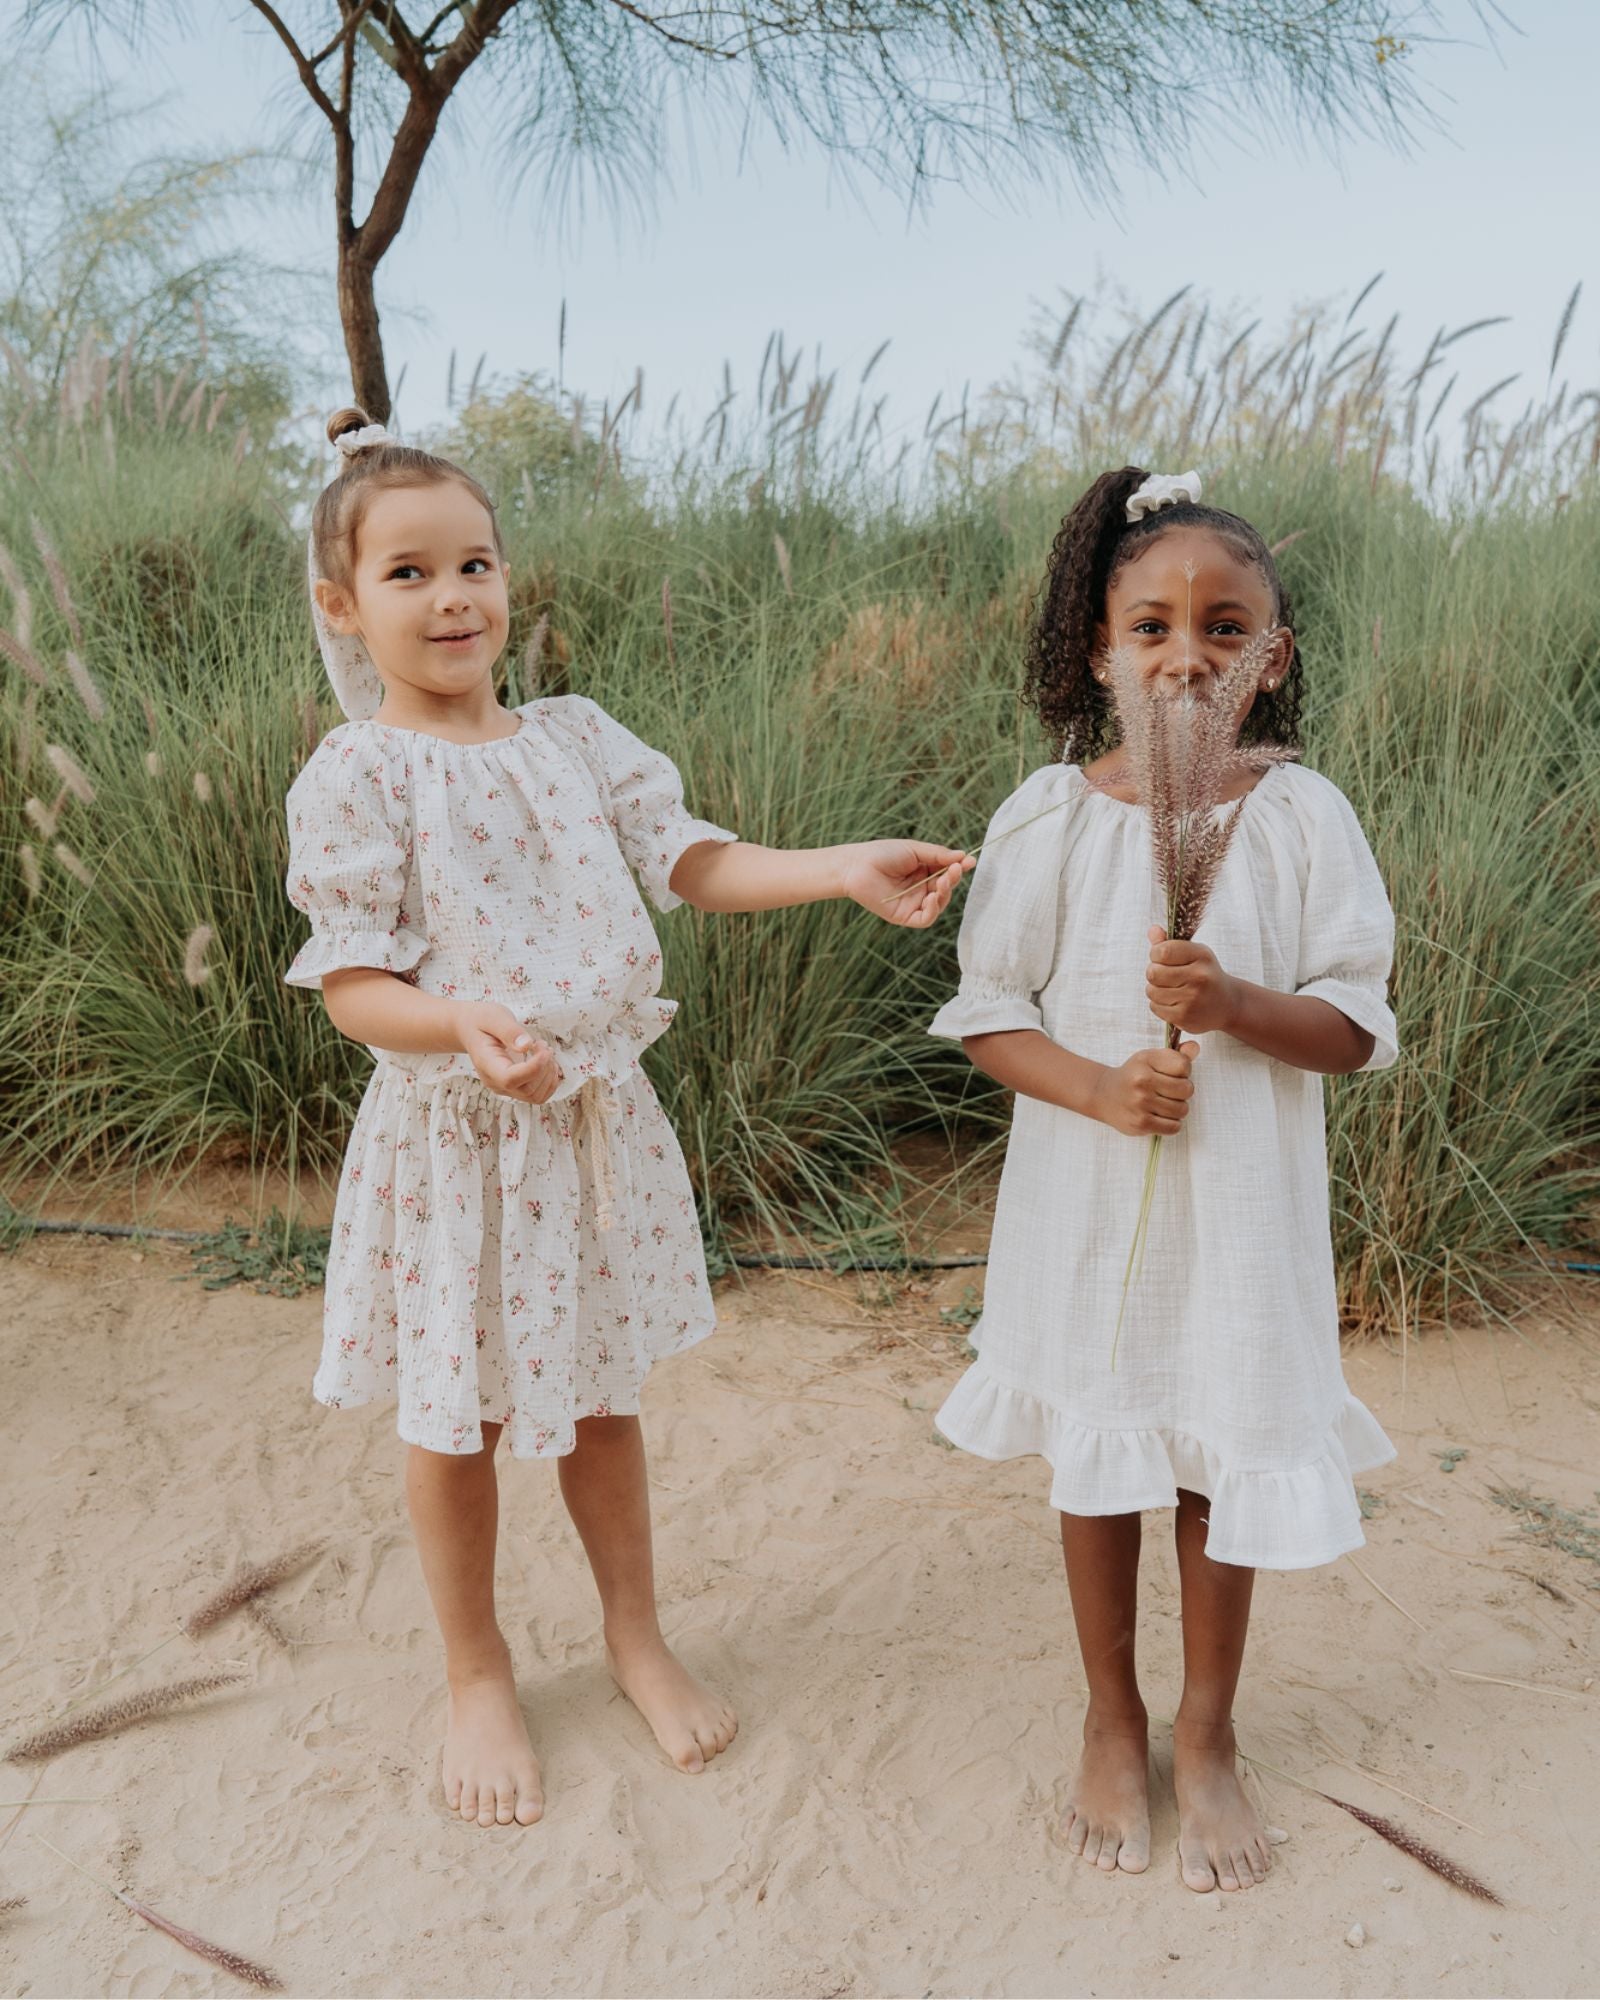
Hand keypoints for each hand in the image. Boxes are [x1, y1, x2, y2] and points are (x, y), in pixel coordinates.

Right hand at [455, 1002, 563, 1103]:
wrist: (470, 1029)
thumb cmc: (481, 1021)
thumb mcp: (493, 1017)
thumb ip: (509, 1031)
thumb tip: (526, 1046)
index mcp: (486, 1064)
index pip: (510, 1079)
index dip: (533, 1068)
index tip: (544, 1049)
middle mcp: (494, 1082)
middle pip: (527, 1090)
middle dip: (544, 1067)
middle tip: (542, 1044)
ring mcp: (504, 1088)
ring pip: (535, 1096)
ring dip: (548, 1075)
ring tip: (544, 1051)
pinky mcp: (514, 1088)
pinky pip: (538, 1095)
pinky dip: (549, 1081)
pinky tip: (546, 1062)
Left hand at [841, 840, 974, 927]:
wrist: (856, 866)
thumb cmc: (882, 854)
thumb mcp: (914, 850)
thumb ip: (938, 855)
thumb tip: (964, 856)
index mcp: (924, 871)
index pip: (947, 872)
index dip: (958, 868)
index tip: (970, 861)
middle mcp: (921, 888)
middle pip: (946, 888)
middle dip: (952, 879)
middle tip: (955, 870)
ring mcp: (914, 903)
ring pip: (940, 904)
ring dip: (945, 893)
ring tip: (942, 881)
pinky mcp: (905, 916)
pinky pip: (926, 918)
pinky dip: (933, 909)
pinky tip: (932, 897)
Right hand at [1092, 1041, 1199, 1136]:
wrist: (1104, 1095)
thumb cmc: (1134, 1076)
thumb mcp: (1151, 1059)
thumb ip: (1176, 1055)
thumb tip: (1195, 1047)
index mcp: (1146, 1059)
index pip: (1184, 1065)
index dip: (1184, 1072)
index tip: (1172, 1075)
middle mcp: (1142, 1080)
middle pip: (1187, 1089)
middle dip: (1183, 1092)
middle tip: (1170, 1092)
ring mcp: (1141, 1103)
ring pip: (1182, 1110)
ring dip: (1177, 1109)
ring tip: (1164, 1105)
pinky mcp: (1141, 1123)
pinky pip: (1174, 1127)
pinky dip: (1171, 1124)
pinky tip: (1160, 1117)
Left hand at [1145, 927, 1238, 1035]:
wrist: (1228, 1005)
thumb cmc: (1206, 975)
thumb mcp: (1194, 954)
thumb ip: (1170, 943)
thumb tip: (1152, 930)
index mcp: (1201, 956)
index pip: (1162, 951)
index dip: (1155, 954)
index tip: (1161, 958)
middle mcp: (1199, 977)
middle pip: (1153, 972)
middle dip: (1154, 973)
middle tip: (1165, 975)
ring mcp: (1192, 998)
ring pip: (1151, 991)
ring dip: (1155, 990)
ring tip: (1171, 989)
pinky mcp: (1184, 1017)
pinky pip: (1154, 1007)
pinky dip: (1159, 1004)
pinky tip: (1174, 1002)